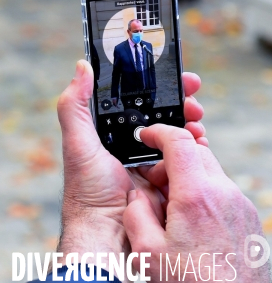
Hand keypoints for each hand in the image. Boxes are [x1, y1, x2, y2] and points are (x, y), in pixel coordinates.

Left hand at [57, 60, 205, 257]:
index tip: (169, 73)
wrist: (107, 234)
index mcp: (106, 131)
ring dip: (189, 122)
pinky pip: (184, 158)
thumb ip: (75, 105)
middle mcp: (128, 143)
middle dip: (177, 101)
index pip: (132, 99)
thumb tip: (82, 66)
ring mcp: (149, 161)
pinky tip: (199, 141)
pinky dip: (195, 148)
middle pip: (158, 114)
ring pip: (175, 133)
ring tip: (196, 119)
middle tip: (191, 96)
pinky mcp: (167, 179)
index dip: (150, 85)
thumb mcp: (77, 142)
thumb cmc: (86, 190)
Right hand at [124, 124, 269, 281]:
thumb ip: (136, 213)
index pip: (179, 140)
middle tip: (152, 181)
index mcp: (196, 196)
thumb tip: (137, 196)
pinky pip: (221, 192)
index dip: (157, 132)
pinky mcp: (248, 220)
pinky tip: (188, 222)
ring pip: (209, 171)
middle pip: (195, 152)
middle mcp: (223, 195)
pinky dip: (201, 193)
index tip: (144, 136)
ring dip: (185, 177)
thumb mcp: (147, 253)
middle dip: (169, 158)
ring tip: (168, 208)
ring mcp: (240, 207)